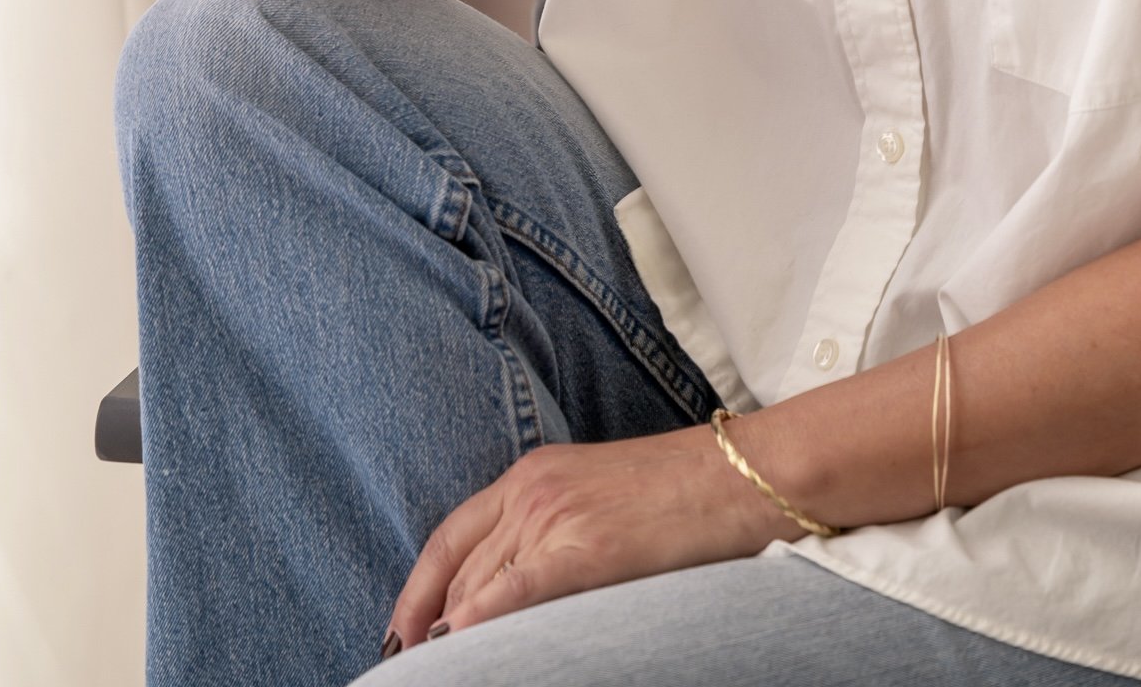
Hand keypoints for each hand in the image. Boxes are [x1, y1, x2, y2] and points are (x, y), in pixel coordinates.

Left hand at [381, 420, 797, 649]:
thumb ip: (548, 528)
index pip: (450, 538)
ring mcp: (557, 517)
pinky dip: (483, 618)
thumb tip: (506, 594)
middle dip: (433, 627)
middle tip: (414, 671)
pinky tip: (458, 643)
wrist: (742, 475)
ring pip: (481, 589)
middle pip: (460, 574)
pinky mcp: (588, 548)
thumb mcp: (598, 494)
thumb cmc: (682, 491)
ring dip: (456, 636)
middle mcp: (533, 491)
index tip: (398, 634)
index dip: (416, 591)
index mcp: (533, 473)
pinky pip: (517, 590)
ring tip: (440, 676)